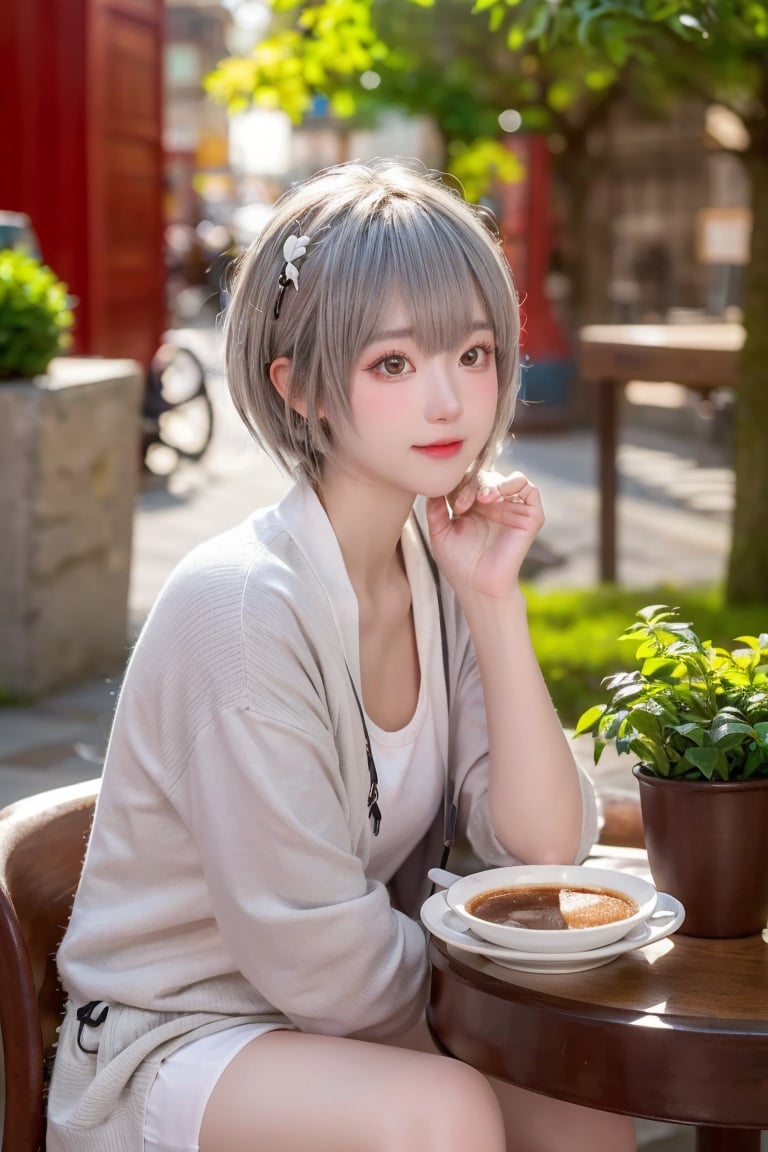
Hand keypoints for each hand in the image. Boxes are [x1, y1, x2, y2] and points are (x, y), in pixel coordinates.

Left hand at [425, 470, 543, 600]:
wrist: (477, 586)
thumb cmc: (459, 564)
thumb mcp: (439, 531)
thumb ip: (435, 507)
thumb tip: (433, 485)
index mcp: (474, 507)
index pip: (469, 479)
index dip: (459, 484)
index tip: (451, 504)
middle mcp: (495, 506)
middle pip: (486, 476)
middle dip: (471, 485)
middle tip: (461, 506)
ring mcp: (513, 510)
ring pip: (507, 479)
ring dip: (491, 483)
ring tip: (481, 499)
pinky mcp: (530, 518)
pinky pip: (529, 489)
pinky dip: (514, 483)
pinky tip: (497, 495)